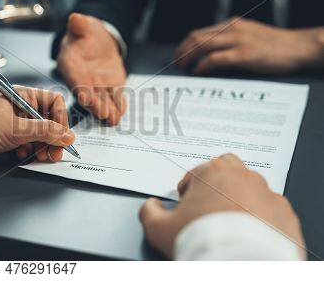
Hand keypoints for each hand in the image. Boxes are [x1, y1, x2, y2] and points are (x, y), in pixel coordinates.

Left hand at [0, 86, 74, 166]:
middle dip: (53, 139)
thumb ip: (44, 132)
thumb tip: (68, 136)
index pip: (54, 103)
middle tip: (53, 154)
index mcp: (23, 96)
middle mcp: (20, 108)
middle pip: (48, 121)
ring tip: (39, 156)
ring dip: (42, 147)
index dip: (61, 120)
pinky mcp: (6, 137)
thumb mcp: (14, 129)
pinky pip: (26, 144)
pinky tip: (21, 155)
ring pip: (38, 135)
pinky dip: (28, 151)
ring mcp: (13, 123)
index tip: (63, 138)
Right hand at [57, 13, 126, 125]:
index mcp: (71, 65)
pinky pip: (115, 97)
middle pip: (89, 94)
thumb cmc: (87, 34)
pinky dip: (118, 105)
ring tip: (113, 118)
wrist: (99, 41)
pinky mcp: (111, 86)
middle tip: (102, 113)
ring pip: (102, 100)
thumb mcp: (84, 26)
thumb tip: (75, 18)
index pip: (75, 79)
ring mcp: (97, 86)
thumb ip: (80, 25)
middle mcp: (83, 79)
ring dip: (107, 110)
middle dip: (96, 105)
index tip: (84, 98)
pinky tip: (121, 112)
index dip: (80, 88)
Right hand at [139, 154, 304, 259]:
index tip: (188, 207)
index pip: (196, 174)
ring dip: (241, 199)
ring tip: (231, 224)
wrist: (240, 264)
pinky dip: (261, 218)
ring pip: (251, 188)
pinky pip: (271, 210)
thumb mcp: (159, 229)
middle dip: (218, 183)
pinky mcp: (284, 213)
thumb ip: (150, 212)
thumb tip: (150, 207)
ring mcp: (266, 194)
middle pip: (227, 169)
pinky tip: (250, 235)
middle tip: (210, 206)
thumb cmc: (202, 242)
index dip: (188, 191)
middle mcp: (242, 177)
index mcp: (212, 172)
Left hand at [174, 18, 323, 73]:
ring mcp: (237, 41)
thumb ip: (232, 38)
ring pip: (201, 45)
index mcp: (232, 25)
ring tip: (182, 67)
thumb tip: (213, 48)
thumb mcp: (250, 34)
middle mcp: (232, 30)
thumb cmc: (275, 45)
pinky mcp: (244, 54)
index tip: (179, 54)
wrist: (298, 47)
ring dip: (187, 57)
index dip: (185, 44)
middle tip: (175, 63)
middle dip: (181, 51)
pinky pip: (215, 59)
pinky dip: (202, 65)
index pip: (200, 32)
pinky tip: (198, 71)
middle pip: (196, 37)